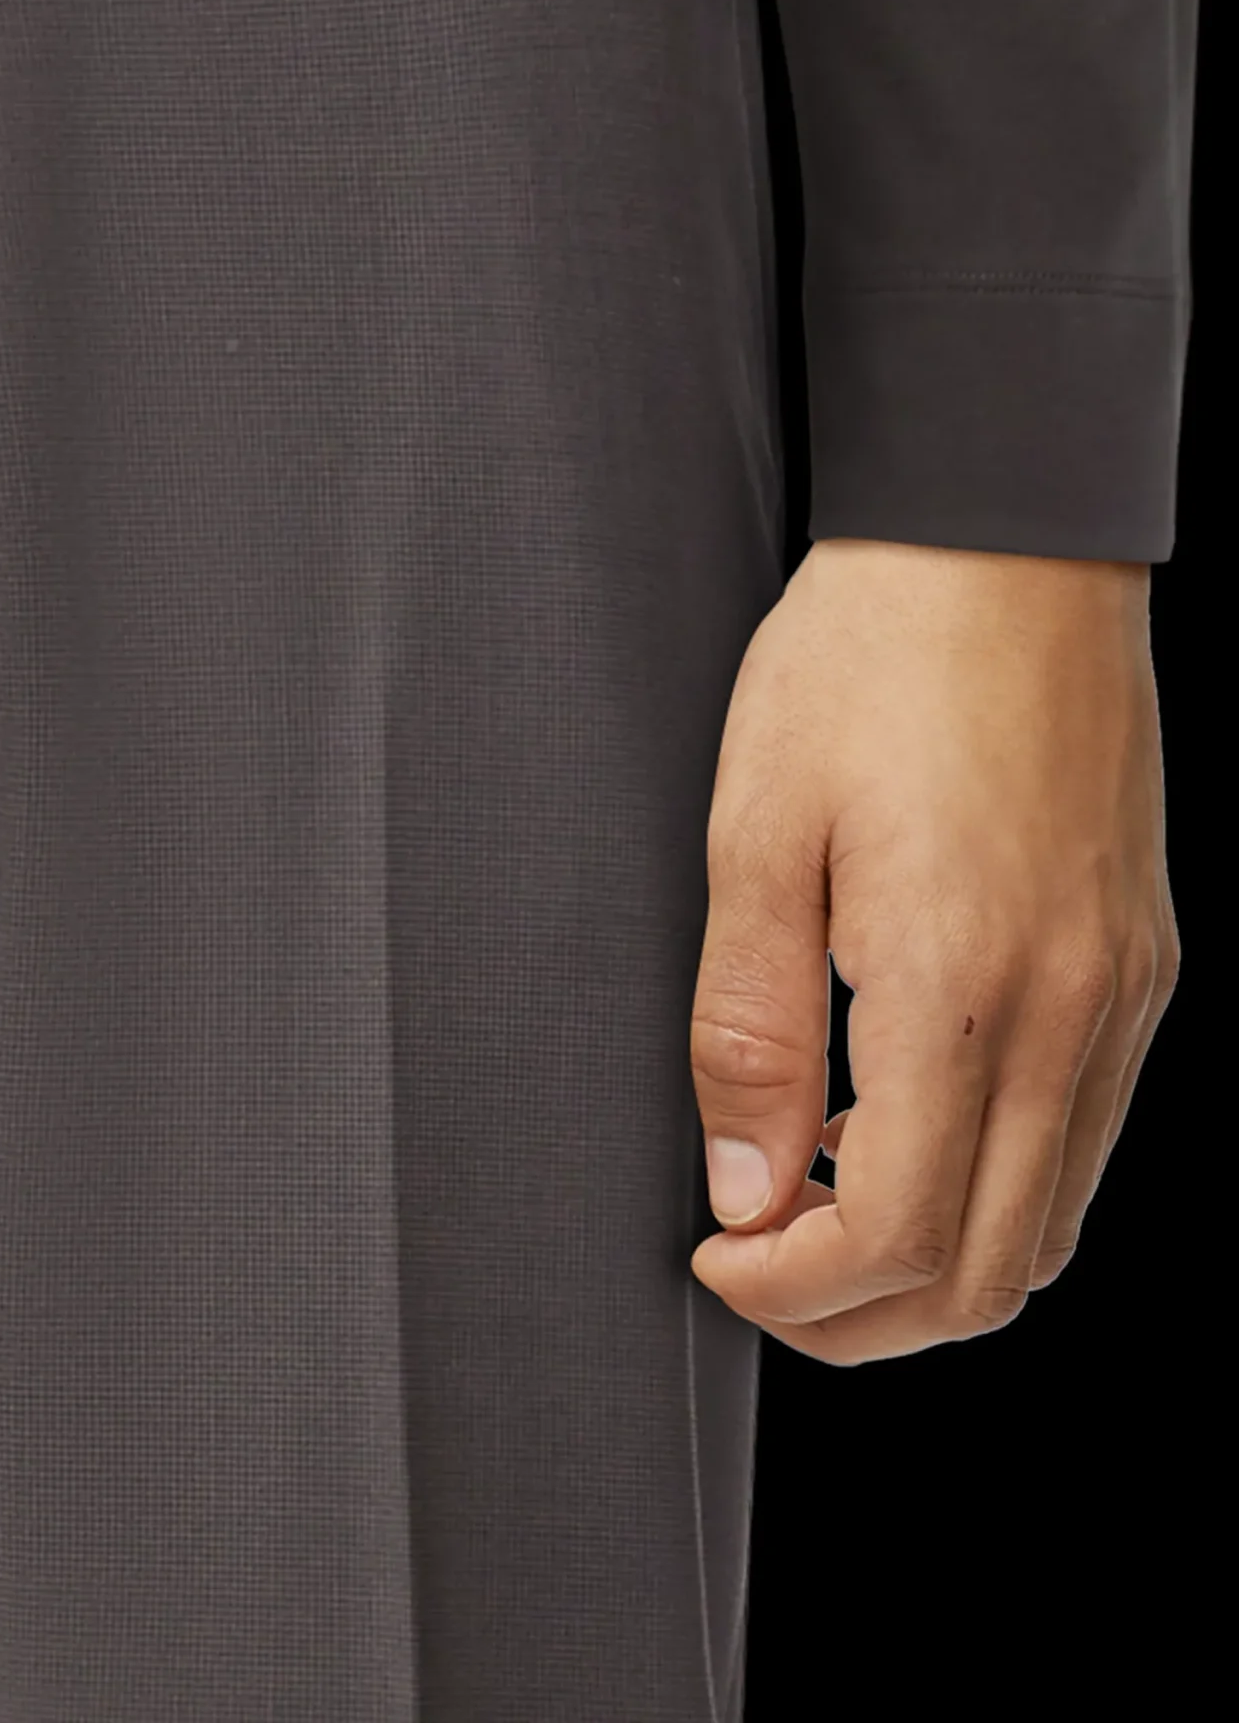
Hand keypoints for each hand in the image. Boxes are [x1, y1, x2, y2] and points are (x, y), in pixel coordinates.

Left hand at [686, 536, 1179, 1365]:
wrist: (1003, 543)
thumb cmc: (864, 661)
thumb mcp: (759, 828)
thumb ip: (748, 1025)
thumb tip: (741, 1188)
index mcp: (960, 983)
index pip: (893, 1238)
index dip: (790, 1291)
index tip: (713, 1254)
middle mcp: (1071, 1011)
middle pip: (988, 1273)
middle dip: (861, 1317)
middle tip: (758, 1265)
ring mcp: (1127, 992)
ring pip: (1053, 1225)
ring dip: (934, 1262)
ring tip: (819, 1203)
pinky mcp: (1146, 961)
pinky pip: (1089, 1138)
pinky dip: (999, 1184)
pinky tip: (906, 1121)